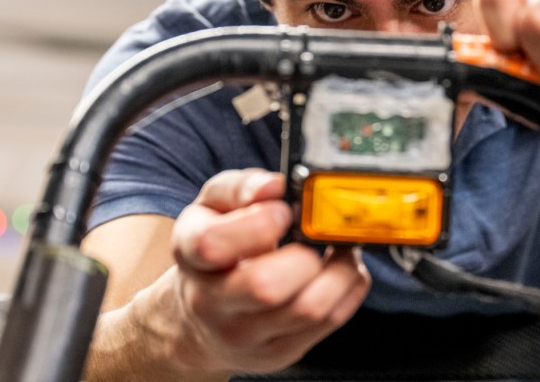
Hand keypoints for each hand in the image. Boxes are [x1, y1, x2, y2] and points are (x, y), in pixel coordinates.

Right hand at [144, 169, 370, 377]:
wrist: (200, 316)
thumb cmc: (217, 248)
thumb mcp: (213, 207)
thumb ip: (240, 188)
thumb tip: (273, 187)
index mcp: (191, 254)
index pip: (213, 245)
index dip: (257, 224)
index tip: (283, 211)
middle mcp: (210, 302)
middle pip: (267, 287)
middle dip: (307, 254)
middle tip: (317, 234)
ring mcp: (245, 335)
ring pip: (310, 307)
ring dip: (340, 270)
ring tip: (337, 249)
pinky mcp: (278, 353)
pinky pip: (330, 320)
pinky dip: (348, 288)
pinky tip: (339, 271)